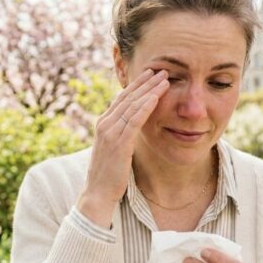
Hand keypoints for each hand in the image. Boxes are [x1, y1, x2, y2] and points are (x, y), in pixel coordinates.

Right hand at [77, 68, 169, 226]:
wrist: (97, 194)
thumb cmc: (108, 176)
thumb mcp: (114, 150)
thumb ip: (120, 136)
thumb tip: (131, 128)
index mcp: (103, 124)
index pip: (121, 99)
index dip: (136, 86)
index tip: (150, 75)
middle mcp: (104, 124)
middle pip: (127, 97)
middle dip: (144, 82)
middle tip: (160, 69)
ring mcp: (110, 132)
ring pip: (133, 104)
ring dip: (149, 89)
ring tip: (164, 78)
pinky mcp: (119, 141)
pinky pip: (135, 118)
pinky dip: (146, 105)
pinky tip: (157, 96)